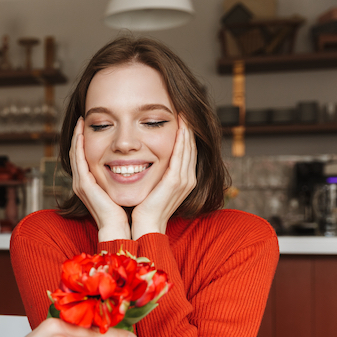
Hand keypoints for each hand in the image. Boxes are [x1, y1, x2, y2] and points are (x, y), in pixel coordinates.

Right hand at [70, 117, 130, 241]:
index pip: (84, 157)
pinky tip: (80, 131)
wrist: (120, 228)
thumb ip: (125, 176)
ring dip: (76, 136)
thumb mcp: (124, 189)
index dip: (85, 142)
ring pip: (74, 153)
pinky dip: (77, 144)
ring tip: (80, 121)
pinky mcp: (83, 184)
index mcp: (91, 184)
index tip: (90, 126)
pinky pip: (77, 159)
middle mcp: (81, 182)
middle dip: (78, 135)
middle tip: (82, 119)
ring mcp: (80, 183)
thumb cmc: (126, 212)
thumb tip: (140, 162)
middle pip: (76, 153)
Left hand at [131, 117, 196, 237]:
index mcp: (183, 180)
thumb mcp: (153, 187)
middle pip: (191, 147)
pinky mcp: (176, 181)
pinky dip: (182, 140)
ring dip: (187, 130)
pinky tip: (180, 127)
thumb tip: (148, 161)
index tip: (181, 119)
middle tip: (185, 110)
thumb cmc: (144, 209)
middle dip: (189, 128)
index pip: (187, 152)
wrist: (144, 226)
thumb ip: (156, 174)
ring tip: (184, 114)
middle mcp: (188, 179)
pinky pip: (182, 155)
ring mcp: (184, 180)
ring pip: (189, 148)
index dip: (185, 135)